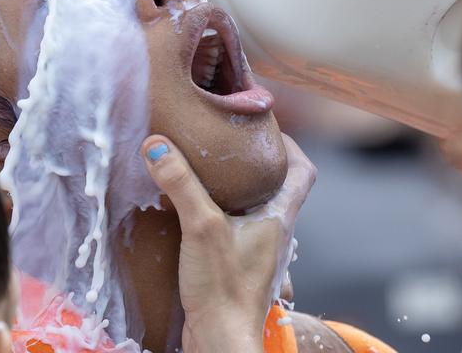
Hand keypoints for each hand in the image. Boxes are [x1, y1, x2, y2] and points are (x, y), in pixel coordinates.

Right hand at [141, 134, 316, 352]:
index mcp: (280, 217)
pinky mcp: (240, 270)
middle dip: (259, 165)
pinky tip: (198, 218)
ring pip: (258, 212)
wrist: (221, 341)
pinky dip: (224, 218)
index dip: (291, 146)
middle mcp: (276, 233)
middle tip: (231, 147)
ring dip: (240, 193)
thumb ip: (181, 184)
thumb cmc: (224, 288)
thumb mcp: (201, 226)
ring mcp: (259, 254)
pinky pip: (239, 233)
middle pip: (280, 189)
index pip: (304, 172)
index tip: (267, 130)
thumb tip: (157, 144)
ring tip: (212, 177)